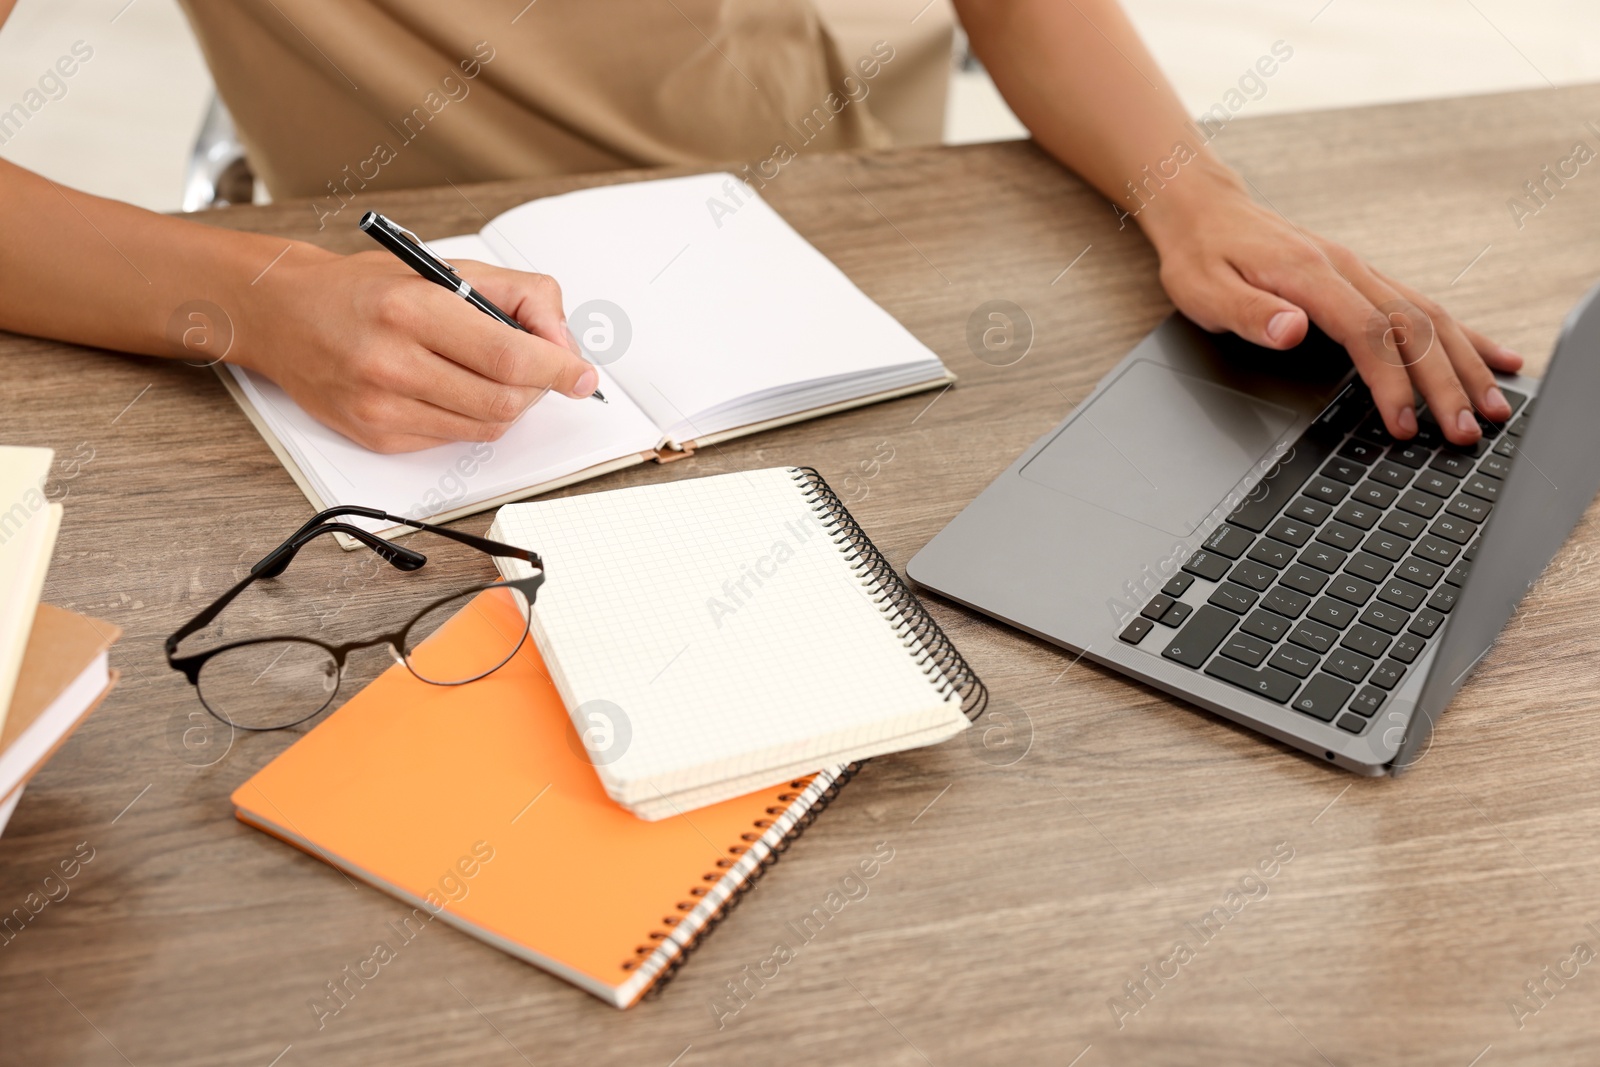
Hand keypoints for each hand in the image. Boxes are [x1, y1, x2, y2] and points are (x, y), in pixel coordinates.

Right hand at [234, 249, 597, 452]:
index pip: (509, 356)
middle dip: (536, 388)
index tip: (583, 376)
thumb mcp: (445, 268)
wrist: (285, 313)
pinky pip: (453, 439)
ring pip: (484, 427)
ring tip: (495, 375)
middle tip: (538, 369)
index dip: (558, 370)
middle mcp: (391, 361)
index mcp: (412, 308)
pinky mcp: (375, 435)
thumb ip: (518, 296)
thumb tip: (562, 344)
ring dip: (508, 406)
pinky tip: (452, 389)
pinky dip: (471, 418)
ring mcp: (380, 405)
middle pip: (503, 400)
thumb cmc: (367, 289)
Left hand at [1137, 164, 1522, 444]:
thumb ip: (1249, 314)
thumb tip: (1290, 330)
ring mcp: (1362, 272)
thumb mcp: (1205, 290)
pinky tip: (1495, 360)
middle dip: (1445, 382)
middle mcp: (1347, 268)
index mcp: (1309, 274)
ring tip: (1494, 407)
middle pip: (1413, 327)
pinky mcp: (1366, 280)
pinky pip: (1425, 307)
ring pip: (1430, 317)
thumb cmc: (1202, 255)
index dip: (1390, 380)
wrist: (1206, 211)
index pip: (1366, 332)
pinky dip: (1464, 336)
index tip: (1404, 422)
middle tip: (1466, 430)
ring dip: (1466, 364)